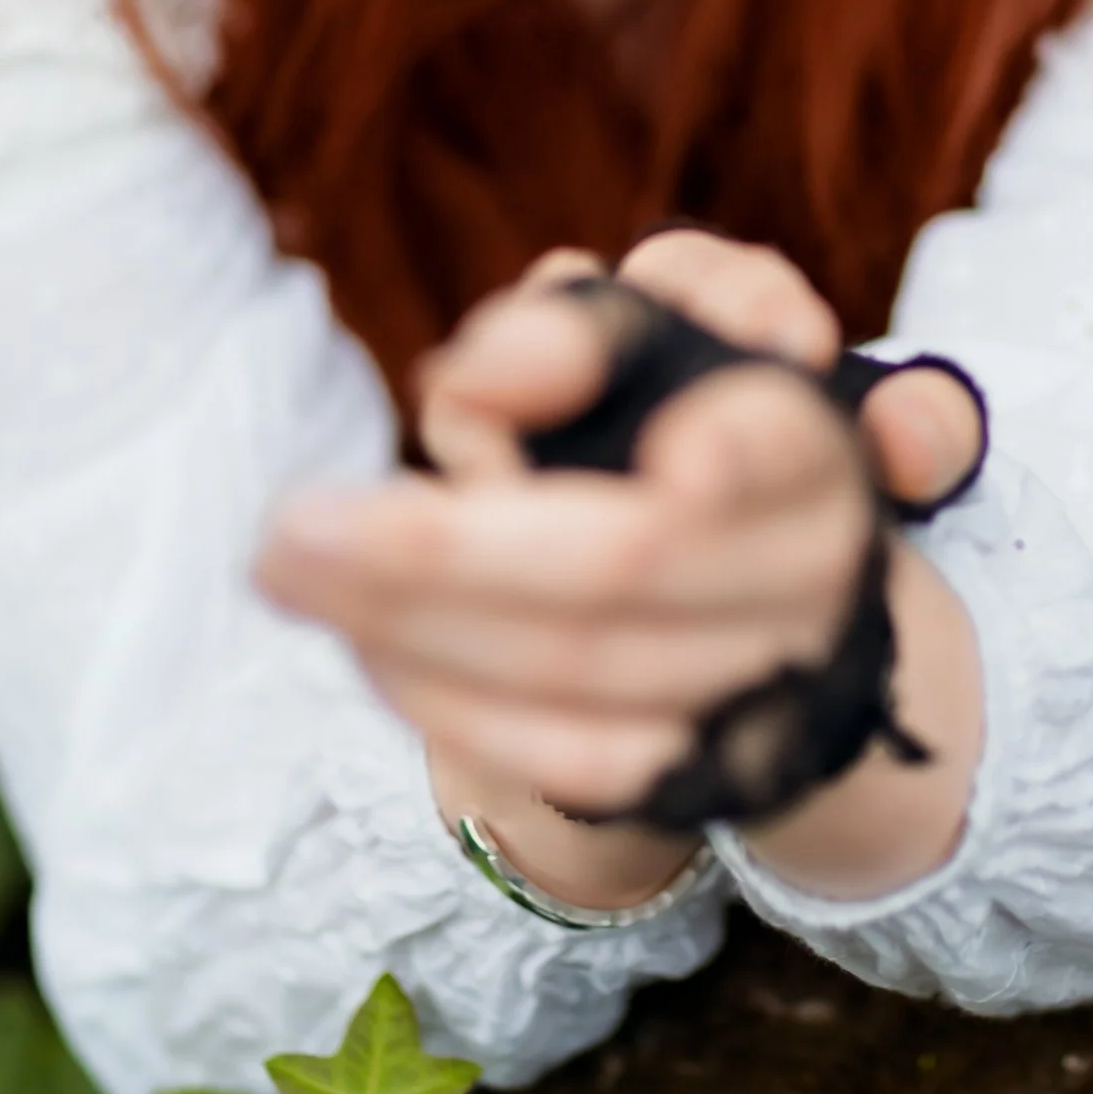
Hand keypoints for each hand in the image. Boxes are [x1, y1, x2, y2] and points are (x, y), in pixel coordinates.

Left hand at [255, 233, 972, 857]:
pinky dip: (454, 705)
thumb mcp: (631, 334)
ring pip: (583, 673)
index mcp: (803, 437)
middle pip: (626, 563)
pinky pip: (573, 761)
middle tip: (284, 527)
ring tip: (290, 571)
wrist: (749, 585)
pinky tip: (367, 648)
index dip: (726, 449)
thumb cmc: (665, 413)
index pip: (773, 437)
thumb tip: (482, 379)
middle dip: (437, 548)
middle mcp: (808, 566)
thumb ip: (571, 323)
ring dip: (412, 628)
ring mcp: (765, 684)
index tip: (648, 454)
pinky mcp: (704, 771)